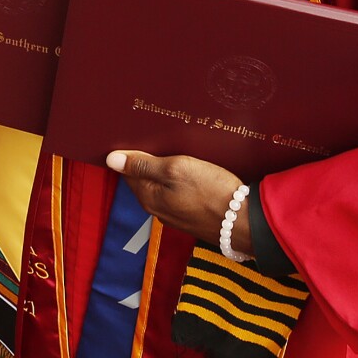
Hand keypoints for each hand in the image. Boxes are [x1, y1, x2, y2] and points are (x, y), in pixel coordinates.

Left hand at [107, 150, 248, 252]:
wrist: (245, 222)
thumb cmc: (211, 191)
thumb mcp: (176, 169)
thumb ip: (143, 165)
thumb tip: (112, 160)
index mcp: (148, 197)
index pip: (129, 171)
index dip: (132, 152)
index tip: (138, 135)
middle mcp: (158, 209)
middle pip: (146, 179)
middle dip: (149, 160)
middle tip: (159, 138)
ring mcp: (176, 215)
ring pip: (164, 186)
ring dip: (167, 171)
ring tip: (178, 151)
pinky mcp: (192, 217)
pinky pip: (179, 194)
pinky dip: (181, 181)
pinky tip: (193, 171)